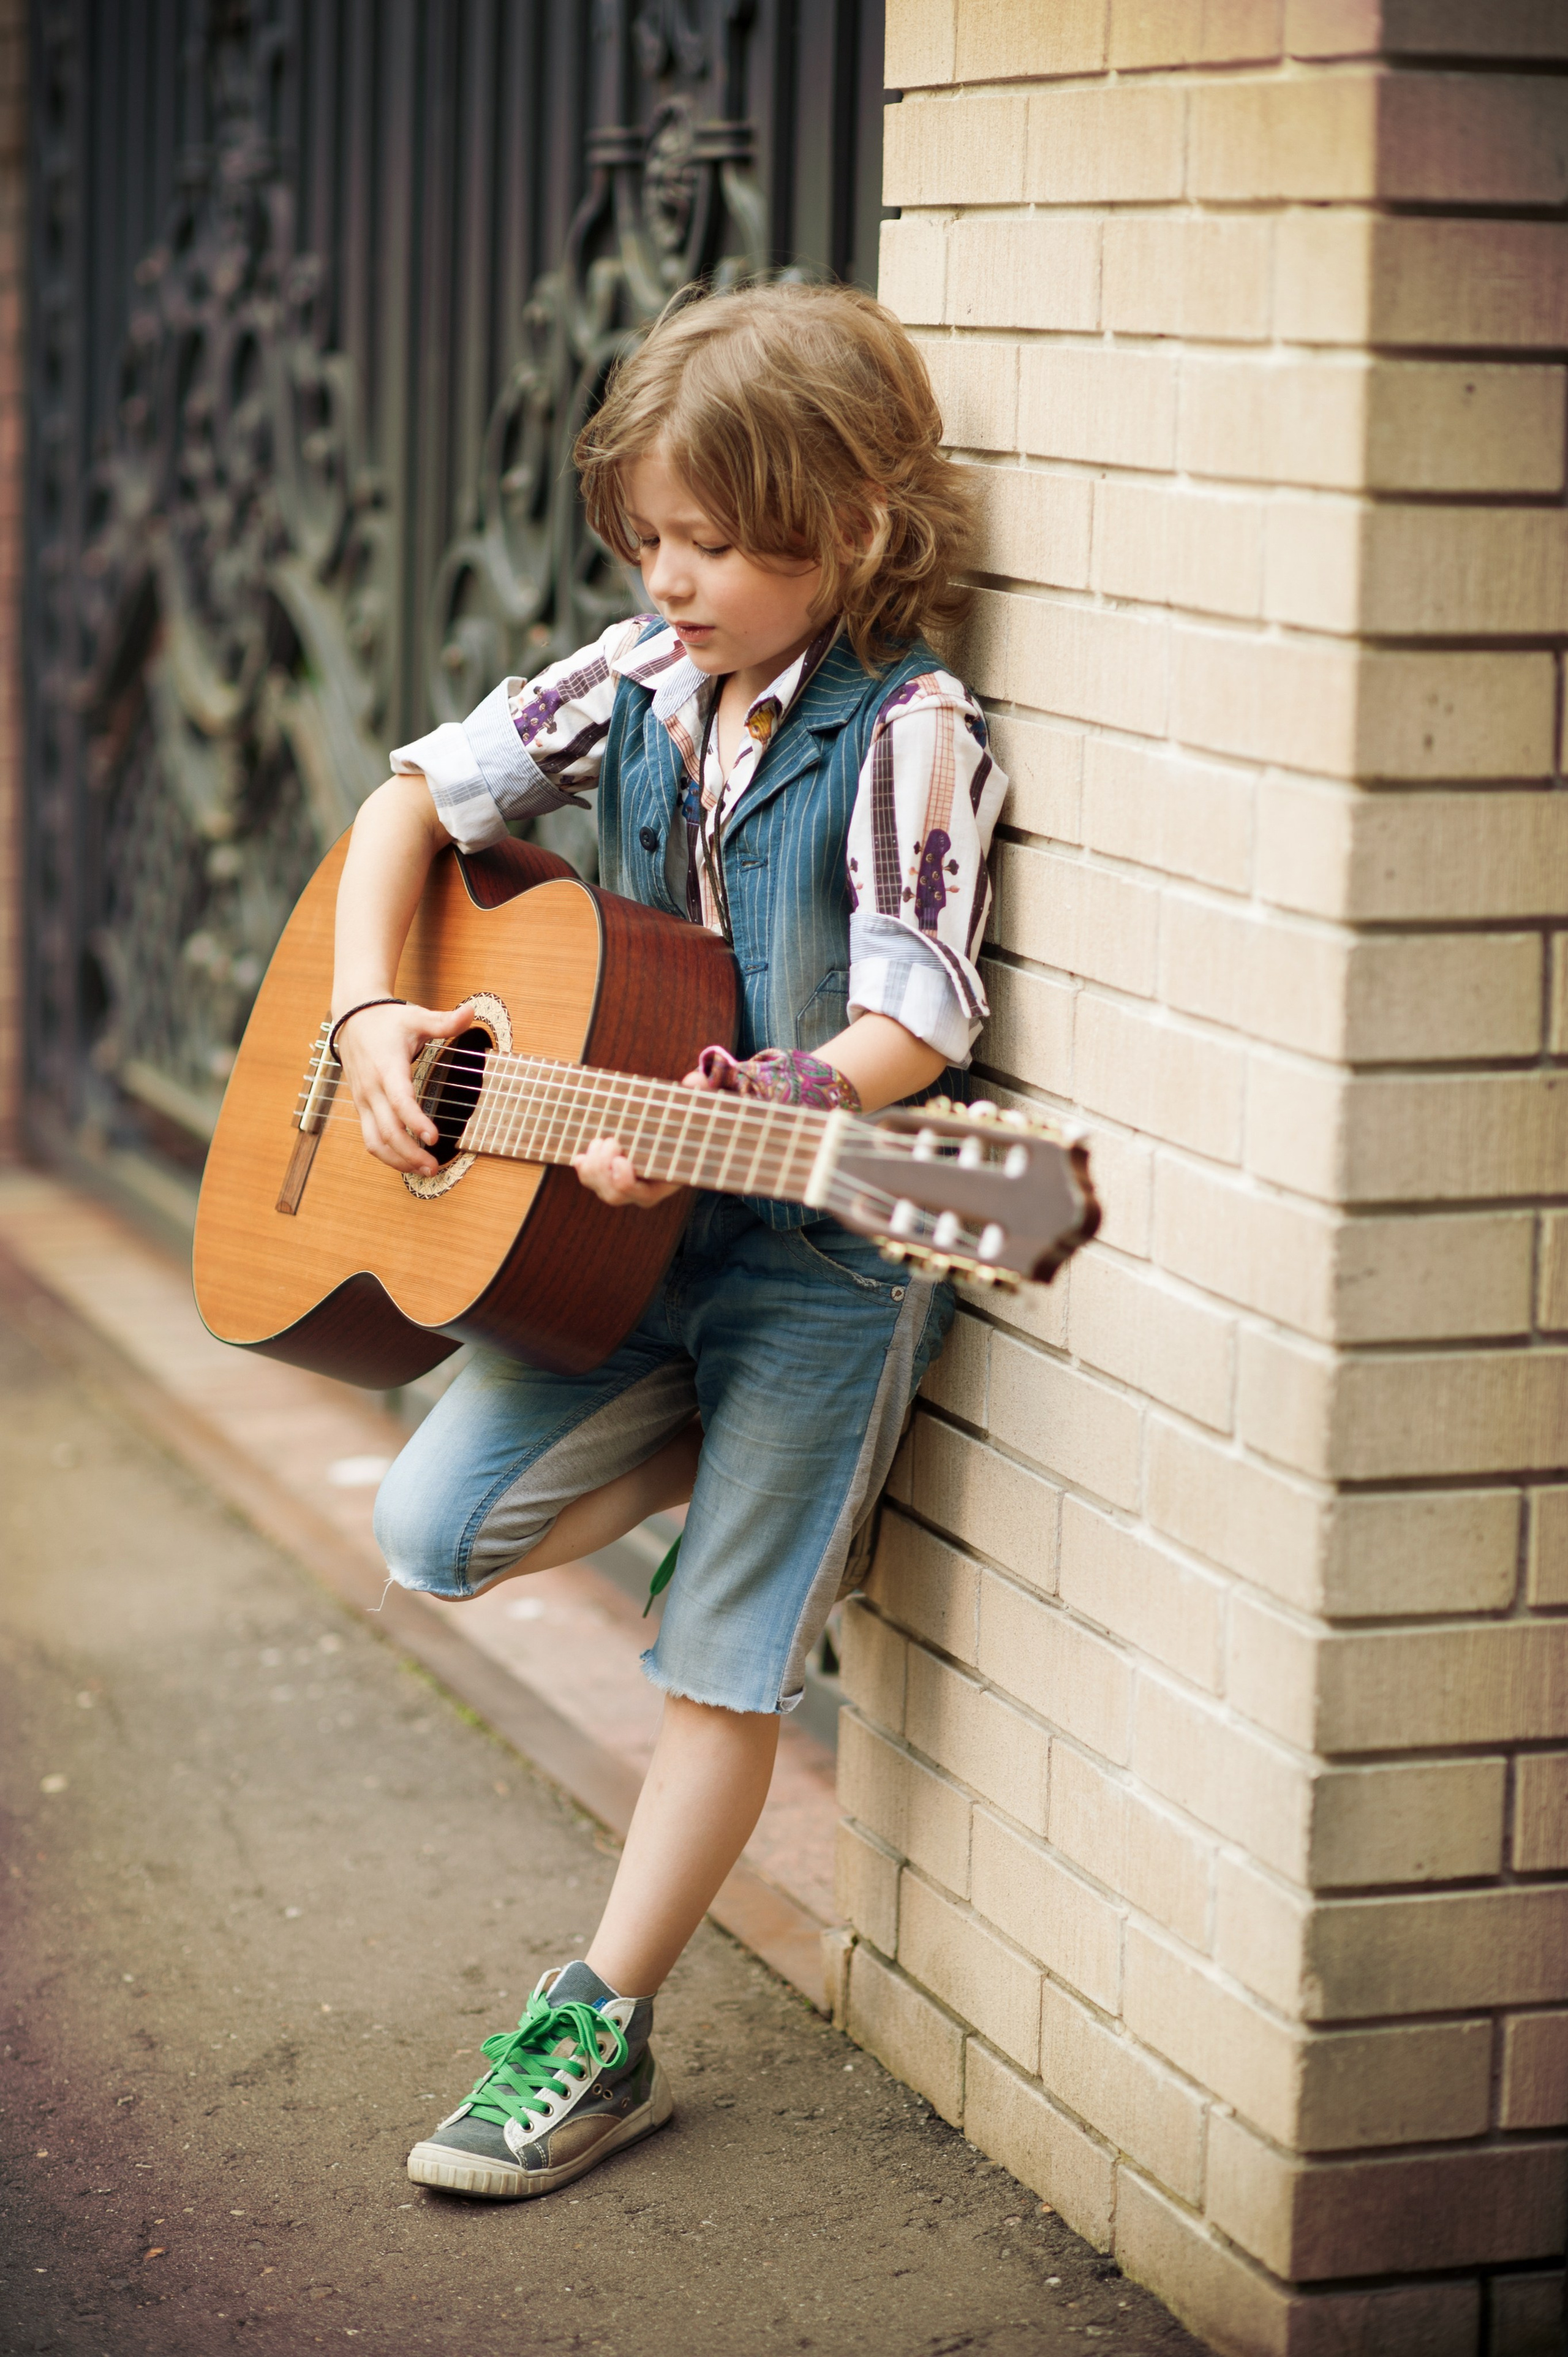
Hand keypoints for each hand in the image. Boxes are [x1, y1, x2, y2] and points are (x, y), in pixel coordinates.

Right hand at [336, 1000, 474, 1174]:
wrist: (351, 1017)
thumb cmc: (386, 1020)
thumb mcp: (417, 1016)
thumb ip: (444, 1021)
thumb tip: (471, 1012)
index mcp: (387, 1067)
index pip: (399, 1100)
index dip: (415, 1120)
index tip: (434, 1137)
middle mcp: (371, 1088)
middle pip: (387, 1130)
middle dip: (410, 1153)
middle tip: (434, 1167)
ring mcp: (363, 1101)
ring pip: (374, 1141)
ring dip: (397, 1160)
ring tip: (423, 1170)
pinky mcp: (361, 1107)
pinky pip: (370, 1138)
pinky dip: (388, 1154)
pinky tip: (408, 1161)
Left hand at [571, 1061, 709, 1208]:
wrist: (673, 1133)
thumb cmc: (686, 1125)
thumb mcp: (697, 1112)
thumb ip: (698, 1096)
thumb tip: (694, 1078)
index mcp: (665, 1181)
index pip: (641, 1195)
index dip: (625, 1181)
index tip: (621, 1159)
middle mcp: (642, 1190)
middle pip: (614, 1195)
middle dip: (604, 1169)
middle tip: (612, 1141)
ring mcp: (623, 1186)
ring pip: (599, 1187)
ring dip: (594, 1164)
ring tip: (603, 1140)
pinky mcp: (609, 1177)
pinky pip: (590, 1179)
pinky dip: (584, 1167)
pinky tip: (582, 1155)